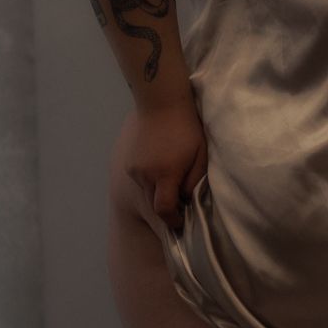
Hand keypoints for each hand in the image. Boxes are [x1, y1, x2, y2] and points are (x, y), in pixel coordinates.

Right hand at [112, 97, 208, 235]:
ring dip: (157, 193)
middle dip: (165, 209)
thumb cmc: (187, 128)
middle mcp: (145, 175)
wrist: (160, 103)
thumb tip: (186, 199)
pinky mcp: (128, 162)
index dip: (172, 220)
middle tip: (179, 206)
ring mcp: (133, 169)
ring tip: (170, 181)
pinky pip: (140, 180)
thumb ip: (194, 180)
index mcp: (165, 174)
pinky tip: (159, 168)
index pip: (164, 209)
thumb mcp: (200, 154)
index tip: (180, 223)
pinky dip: (149, 182)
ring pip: (145, 192)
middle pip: (153, 203)